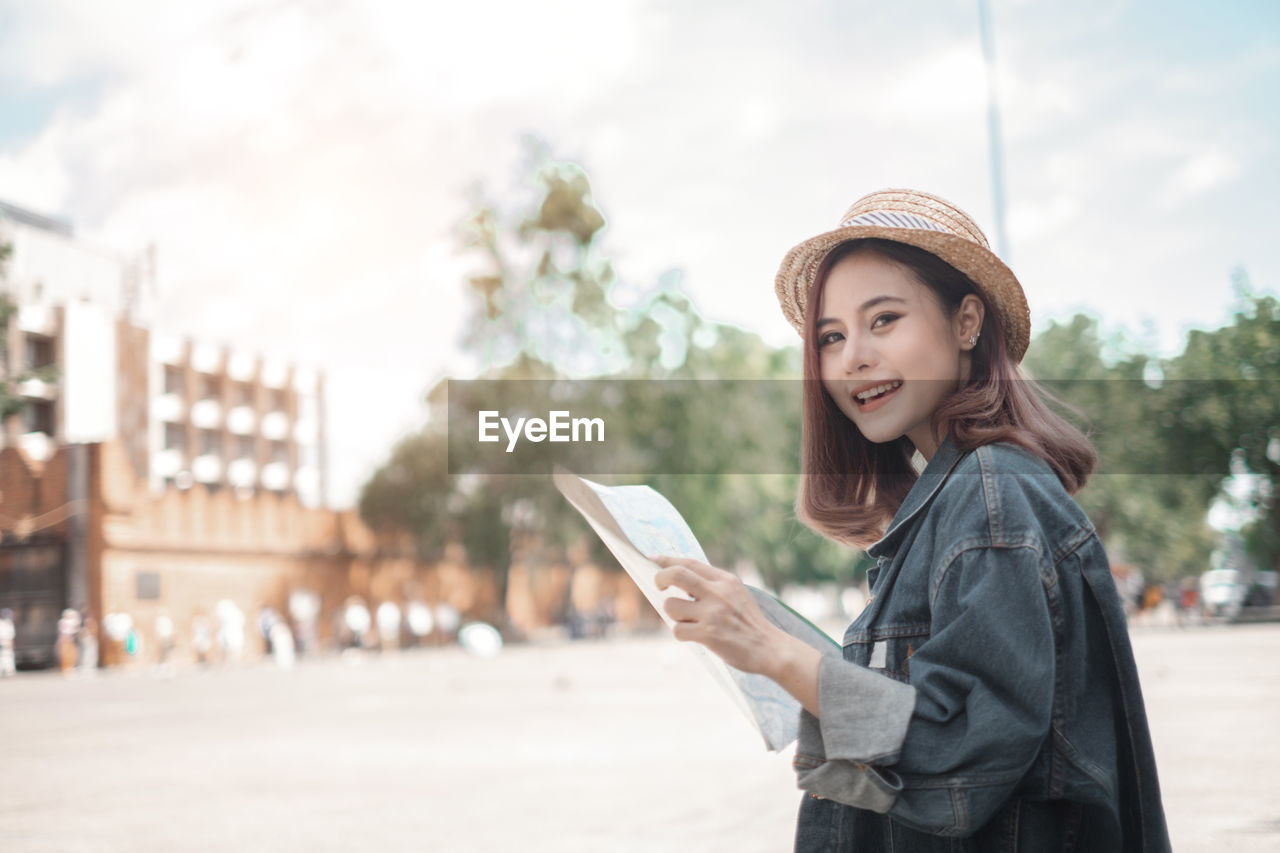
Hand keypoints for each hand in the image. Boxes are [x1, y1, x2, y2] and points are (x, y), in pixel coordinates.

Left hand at [652, 556, 788, 675]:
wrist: (770, 648)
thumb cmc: (749, 623)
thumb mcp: (736, 594)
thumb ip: (713, 585)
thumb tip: (680, 578)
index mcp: (725, 580)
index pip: (689, 562)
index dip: (667, 560)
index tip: (654, 559)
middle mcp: (718, 593)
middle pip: (675, 574)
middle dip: (660, 578)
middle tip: (659, 587)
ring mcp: (712, 613)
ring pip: (670, 606)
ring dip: (673, 615)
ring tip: (688, 621)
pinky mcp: (708, 634)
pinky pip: (677, 630)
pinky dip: (681, 633)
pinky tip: (694, 636)